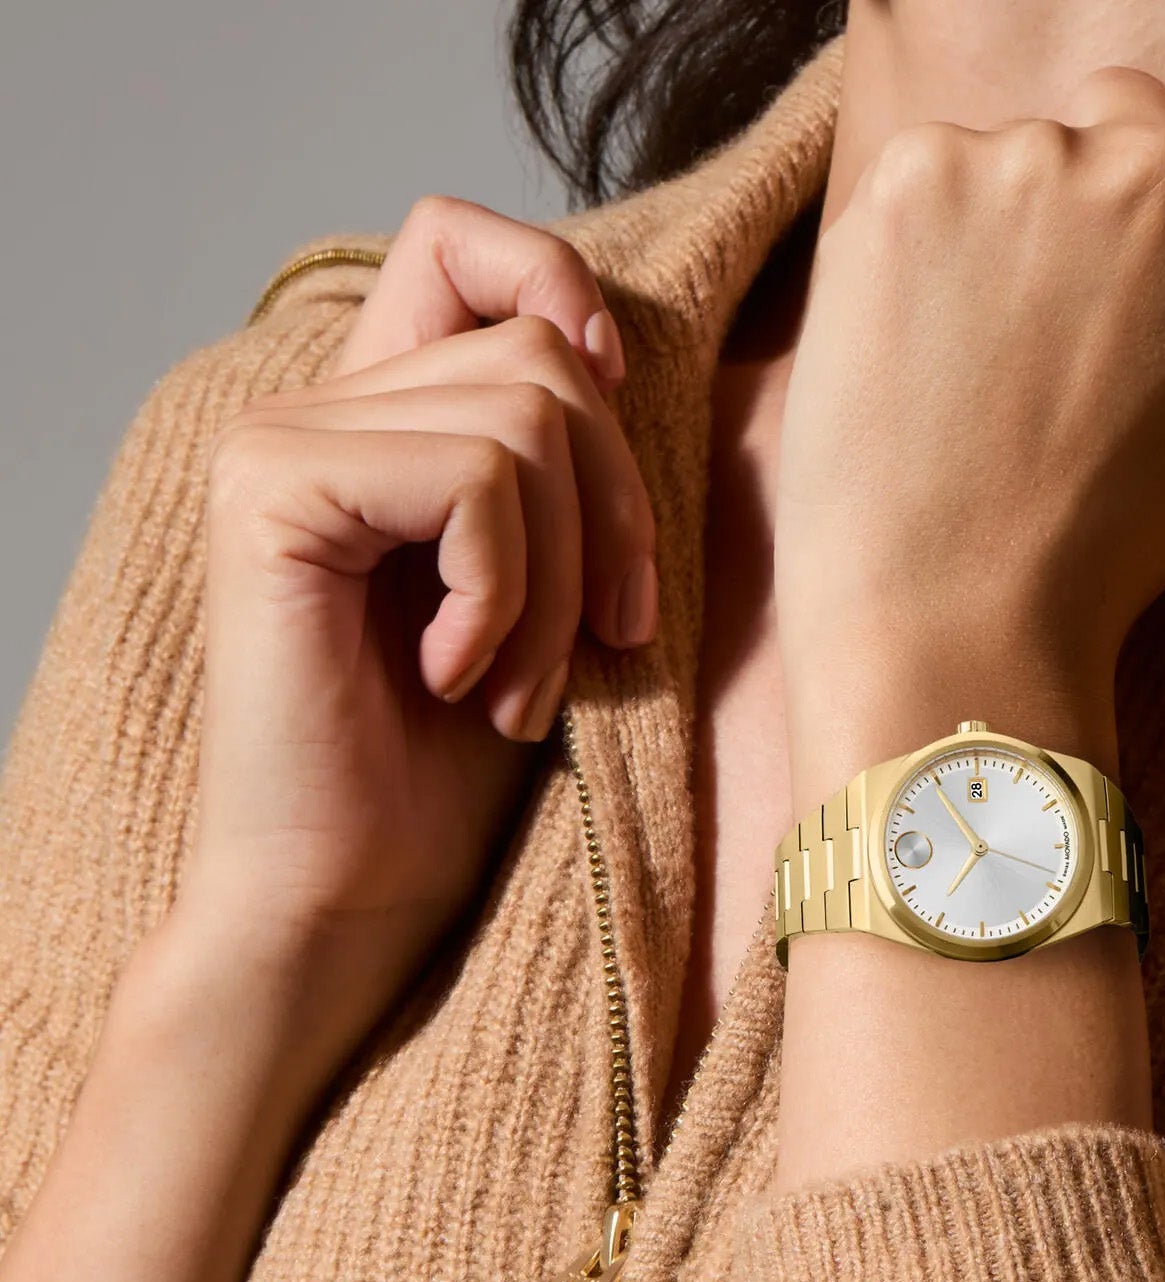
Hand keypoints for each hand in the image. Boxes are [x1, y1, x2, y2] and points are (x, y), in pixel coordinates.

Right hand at [187, 197, 656, 1073]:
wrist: (352, 892)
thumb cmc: (455, 765)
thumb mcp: (548, 590)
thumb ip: (559, 464)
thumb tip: (627, 354)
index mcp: (381, 417)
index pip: (462, 242)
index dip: (559, 285)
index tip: (614, 400)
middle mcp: (319, 406)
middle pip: (542, 351)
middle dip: (613, 509)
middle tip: (600, 643)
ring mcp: (284, 440)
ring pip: (526, 416)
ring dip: (563, 577)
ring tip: (522, 686)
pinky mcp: (273, 490)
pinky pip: (475, 478)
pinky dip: (507, 594)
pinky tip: (460, 682)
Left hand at [777, 0, 1164, 797]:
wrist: (956, 611)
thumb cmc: (1108, 541)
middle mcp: (1160, 163)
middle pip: (1126, 104)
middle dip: (1099, 185)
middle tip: (1058, 321)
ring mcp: (1028, 159)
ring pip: (1016, 147)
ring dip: (1000, 220)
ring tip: (979, 358)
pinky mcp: (913, 176)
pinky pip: (926, 173)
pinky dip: (919, 239)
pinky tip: (918, 344)